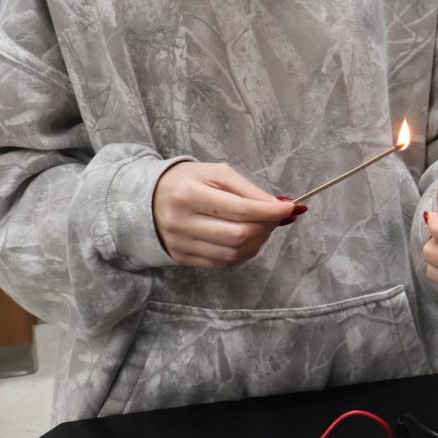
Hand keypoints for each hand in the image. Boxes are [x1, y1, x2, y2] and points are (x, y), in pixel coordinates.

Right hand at [153, 161, 302, 268]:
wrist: (147, 198)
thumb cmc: (188, 180)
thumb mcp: (216, 173)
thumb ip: (249, 190)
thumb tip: (281, 207)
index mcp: (189, 193)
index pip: (239, 210)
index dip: (269, 212)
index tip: (290, 207)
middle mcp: (182, 221)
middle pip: (237, 236)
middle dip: (265, 228)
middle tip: (275, 218)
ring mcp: (181, 244)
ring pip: (232, 254)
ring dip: (257, 242)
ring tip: (262, 227)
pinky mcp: (182, 258)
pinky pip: (222, 263)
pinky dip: (242, 253)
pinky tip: (247, 239)